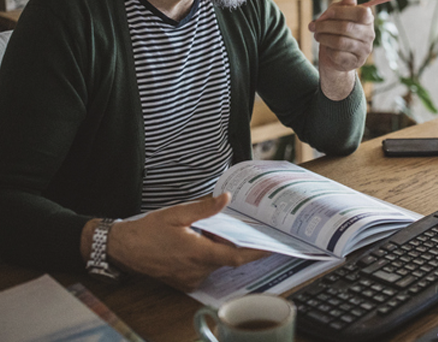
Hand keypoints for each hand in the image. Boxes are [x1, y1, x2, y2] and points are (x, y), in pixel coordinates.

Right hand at [98, 194, 265, 290]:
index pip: (236, 257)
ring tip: (215, 229)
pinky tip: (202, 240)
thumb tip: (226, 199)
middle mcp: (196, 270)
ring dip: (220, 248)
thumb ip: (205, 209)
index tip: (271, 247)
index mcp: (197, 253)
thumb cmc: (148, 231)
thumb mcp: (178, 213)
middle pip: (228, 258)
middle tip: (245, 227)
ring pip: (216, 263)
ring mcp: (190, 278)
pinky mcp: (184, 281)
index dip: (256, 252)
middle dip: (236, 243)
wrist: (123, 248)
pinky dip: (209, 255)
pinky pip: (204, 268)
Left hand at [308, 0, 374, 99]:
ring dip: (323, 37)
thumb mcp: (338, 15)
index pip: (360, 13)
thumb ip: (342, 6)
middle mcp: (369, 34)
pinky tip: (327, 47)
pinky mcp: (356, 62)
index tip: (326, 13)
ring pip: (340, 42)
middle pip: (346, 27)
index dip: (341, 11)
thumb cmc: (338, 30)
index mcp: (368, 19)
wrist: (337, 55)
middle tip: (314, 26)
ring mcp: (364, 50)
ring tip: (317, 35)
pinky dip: (328, 50)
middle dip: (325, 25)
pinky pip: (337, 54)